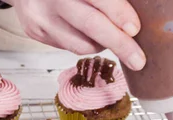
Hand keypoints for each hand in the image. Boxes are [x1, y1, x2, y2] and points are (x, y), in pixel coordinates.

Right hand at [5, 0, 145, 69]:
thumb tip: (132, 21)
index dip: (118, 13)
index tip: (135, 29)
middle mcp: (51, 0)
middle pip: (90, 24)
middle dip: (119, 44)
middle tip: (138, 60)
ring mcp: (40, 18)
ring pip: (80, 44)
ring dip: (102, 45)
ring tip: (110, 36)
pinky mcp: (35, 33)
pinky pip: (68, 46)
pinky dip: (85, 43)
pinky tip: (85, 32)